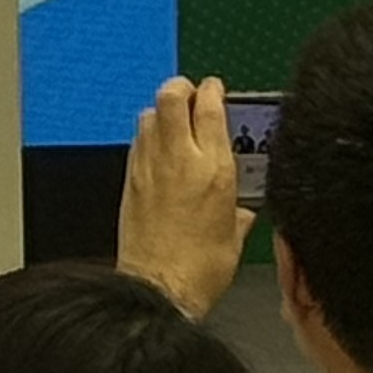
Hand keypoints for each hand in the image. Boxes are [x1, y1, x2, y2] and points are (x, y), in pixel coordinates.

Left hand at [120, 76, 252, 319]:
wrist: (160, 285)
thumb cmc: (200, 267)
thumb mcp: (235, 236)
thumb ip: (239, 211)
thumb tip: (242, 207)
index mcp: (215, 171)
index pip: (211, 110)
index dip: (212, 91)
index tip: (215, 87)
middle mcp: (180, 160)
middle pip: (172, 97)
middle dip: (182, 87)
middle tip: (191, 91)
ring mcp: (150, 165)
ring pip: (150, 114)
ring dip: (163, 110)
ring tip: (175, 118)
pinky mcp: (130, 176)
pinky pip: (137, 140)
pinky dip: (148, 134)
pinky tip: (158, 146)